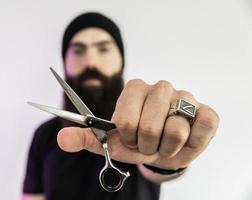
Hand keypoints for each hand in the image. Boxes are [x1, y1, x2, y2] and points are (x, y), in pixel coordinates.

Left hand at [57, 79, 218, 168]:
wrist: (165, 150)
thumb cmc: (137, 142)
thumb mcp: (110, 142)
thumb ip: (85, 138)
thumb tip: (61, 139)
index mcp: (134, 89)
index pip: (125, 120)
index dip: (127, 137)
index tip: (130, 137)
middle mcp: (160, 87)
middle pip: (148, 126)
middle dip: (146, 145)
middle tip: (148, 141)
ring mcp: (185, 97)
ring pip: (174, 130)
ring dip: (166, 147)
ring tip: (165, 141)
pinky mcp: (206, 111)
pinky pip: (201, 128)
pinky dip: (191, 144)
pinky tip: (186, 139)